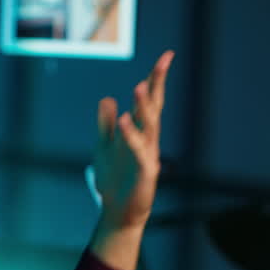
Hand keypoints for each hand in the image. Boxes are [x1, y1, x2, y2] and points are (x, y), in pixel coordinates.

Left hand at [91, 49, 173, 230]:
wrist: (117, 213)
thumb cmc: (114, 180)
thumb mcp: (103, 147)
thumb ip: (105, 124)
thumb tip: (108, 98)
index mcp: (138, 132)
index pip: (148, 101)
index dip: (156, 79)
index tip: (166, 56)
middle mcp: (147, 140)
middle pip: (155, 108)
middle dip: (158, 85)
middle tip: (164, 61)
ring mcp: (149, 155)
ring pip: (149, 126)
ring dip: (144, 106)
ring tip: (139, 86)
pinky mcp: (146, 172)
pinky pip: (139, 150)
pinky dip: (132, 135)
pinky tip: (124, 121)